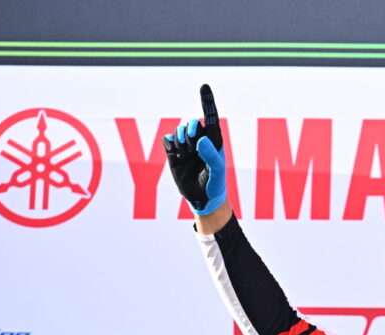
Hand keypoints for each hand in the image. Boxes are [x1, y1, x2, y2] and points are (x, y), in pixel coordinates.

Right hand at [163, 84, 226, 214]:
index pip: (210, 116)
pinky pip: (167, 139)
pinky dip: (169, 144)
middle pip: (191, 123)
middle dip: (190, 132)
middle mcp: (200, 140)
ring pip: (178, 131)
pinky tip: (175, 153)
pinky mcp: (174, 153)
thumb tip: (201, 139)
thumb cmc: (215, 183)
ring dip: (180, 142)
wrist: (202, 198)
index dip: (207, 101)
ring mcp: (186, 146)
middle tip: (193, 146)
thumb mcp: (217, 171)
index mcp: (214, 139)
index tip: (204, 86)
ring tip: (186, 155)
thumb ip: (211, 154)